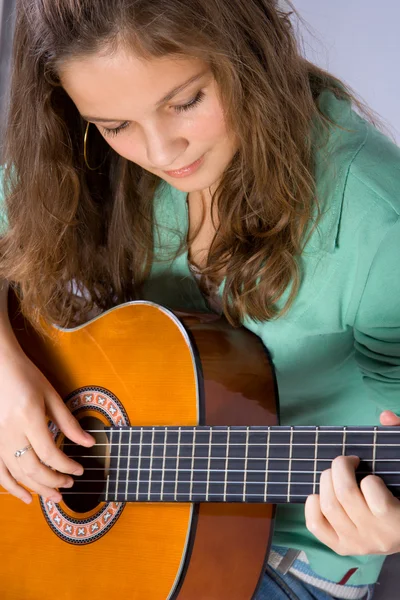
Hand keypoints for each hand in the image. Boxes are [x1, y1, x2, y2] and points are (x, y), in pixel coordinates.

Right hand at [0, 344, 94, 503]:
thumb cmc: (26, 377)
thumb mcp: (51, 396)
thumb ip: (69, 422)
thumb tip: (89, 442)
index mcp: (28, 418)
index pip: (50, 453)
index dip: (67, 466)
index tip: (80, 469)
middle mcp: (10, 432)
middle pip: (33, 468)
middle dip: (54, 481)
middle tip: (71, 484)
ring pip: (17, 474)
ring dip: (38, 488)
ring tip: (56, 496)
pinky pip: (0, 472)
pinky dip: (12, 488)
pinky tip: (27, 498)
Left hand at [304, 411, 399, 555]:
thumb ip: (398, 438)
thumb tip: (386, 416)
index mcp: (397, 519)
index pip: (374, 493)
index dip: (368, 477)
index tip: (368, 469)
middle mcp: (376, 535)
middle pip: (344, 495)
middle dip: (340, 468)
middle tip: (346, 462)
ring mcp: (356, 543)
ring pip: (328, 506)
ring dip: (326, 481)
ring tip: (335, 474)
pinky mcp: (340, 546)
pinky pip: (315, 524)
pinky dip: (312, 504)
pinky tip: (320, 493)